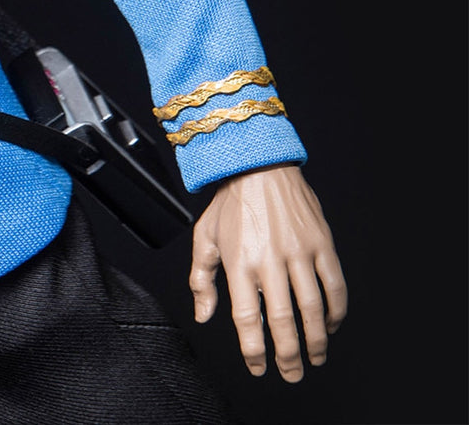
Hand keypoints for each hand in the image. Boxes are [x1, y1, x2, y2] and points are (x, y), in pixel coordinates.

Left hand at [189, 164, 347, 381]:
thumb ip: (202, 280)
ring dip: (316, 338)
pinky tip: (331, 324)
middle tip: (292, 373)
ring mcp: (299, 251)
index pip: (246, 317)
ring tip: (315, 357)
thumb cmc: (229, 202)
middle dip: (288, 354)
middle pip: (282, 319)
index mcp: (238, 261)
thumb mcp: (204, 238)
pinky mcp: (322, 243)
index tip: (258, 366)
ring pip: (313, 306)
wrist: (259, 164)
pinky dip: (336, 309)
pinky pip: (335, 284)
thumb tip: (204, 315)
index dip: (253, 348)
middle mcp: (270, 259)